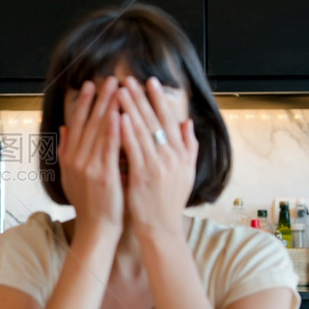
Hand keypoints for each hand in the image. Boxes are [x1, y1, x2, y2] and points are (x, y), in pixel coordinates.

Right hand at [58, 77, 122, 241]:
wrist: (96, 228)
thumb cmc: (89, 203)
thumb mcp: (71, 176)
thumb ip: (66, 151)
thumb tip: (64, 129)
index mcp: (69, 157)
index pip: (77, 124)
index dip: (84, 103)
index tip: (91, 85)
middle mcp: (76, 159)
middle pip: (88, 122)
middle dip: (99, 98)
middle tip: (109, 79)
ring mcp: (88, 166)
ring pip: (99, 131)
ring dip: (108, 107)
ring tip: (117, 88)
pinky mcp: (103, 175)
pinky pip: (109, 148)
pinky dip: (113, 130)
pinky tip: (119, 114)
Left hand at [117, 76, 197, 238]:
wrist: (162, 229)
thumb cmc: (169, 202)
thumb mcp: (186, 173)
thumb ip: (189, 147)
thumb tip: (187, 123)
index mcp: (181, 154)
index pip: (169, 120)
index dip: (159, 99)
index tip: (150, 82)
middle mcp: (172, 157)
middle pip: (155, 120)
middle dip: (141, 97)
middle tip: (129, 79)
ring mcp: (159, 165)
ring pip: (143, 131)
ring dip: (131, 108)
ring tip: (120, 90)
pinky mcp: (145, 176)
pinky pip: (135, 149)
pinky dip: (127, 132)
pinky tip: (120, 116)